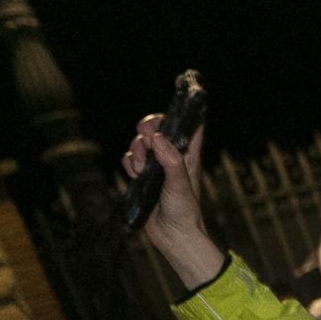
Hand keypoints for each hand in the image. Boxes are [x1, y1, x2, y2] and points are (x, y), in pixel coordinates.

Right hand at [120, 115, 225, 288]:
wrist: (173, 238)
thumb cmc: (184, 213)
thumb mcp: (180, 185)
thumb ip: (170, 161)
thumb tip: (158, 138)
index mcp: (189, 155)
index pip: (191, 123)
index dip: (186, 105)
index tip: (181, 82)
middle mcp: (174, 158)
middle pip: (159, 128)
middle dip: (149, 127)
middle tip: (146, 137)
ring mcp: (158, 167)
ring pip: (143, 144)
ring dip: (137, 150)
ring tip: (140, 167)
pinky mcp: (144, 178)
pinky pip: (131, 160)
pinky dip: (129, 162)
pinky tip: (134, 174)